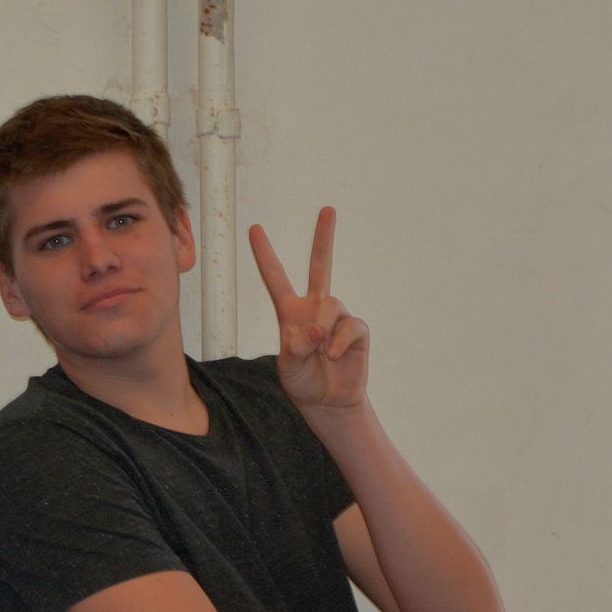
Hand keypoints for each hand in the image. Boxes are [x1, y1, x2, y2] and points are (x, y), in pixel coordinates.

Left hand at [250, 208, 368, 408]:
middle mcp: (315, 307)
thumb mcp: (287, 366)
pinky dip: (339, 342)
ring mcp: (337, 317)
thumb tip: (316, 330)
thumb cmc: (302, 380)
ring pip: (331, 304)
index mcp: (290, 311)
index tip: (254, 229)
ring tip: (320, 351)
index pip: (275, 277)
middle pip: (321, 265)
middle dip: (324, 237)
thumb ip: (295, 347)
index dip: (265, 254)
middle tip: (328, 208)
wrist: (327, 402)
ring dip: (323, 328)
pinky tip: (332, 356)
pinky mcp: (356, 330)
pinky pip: (350, 326)